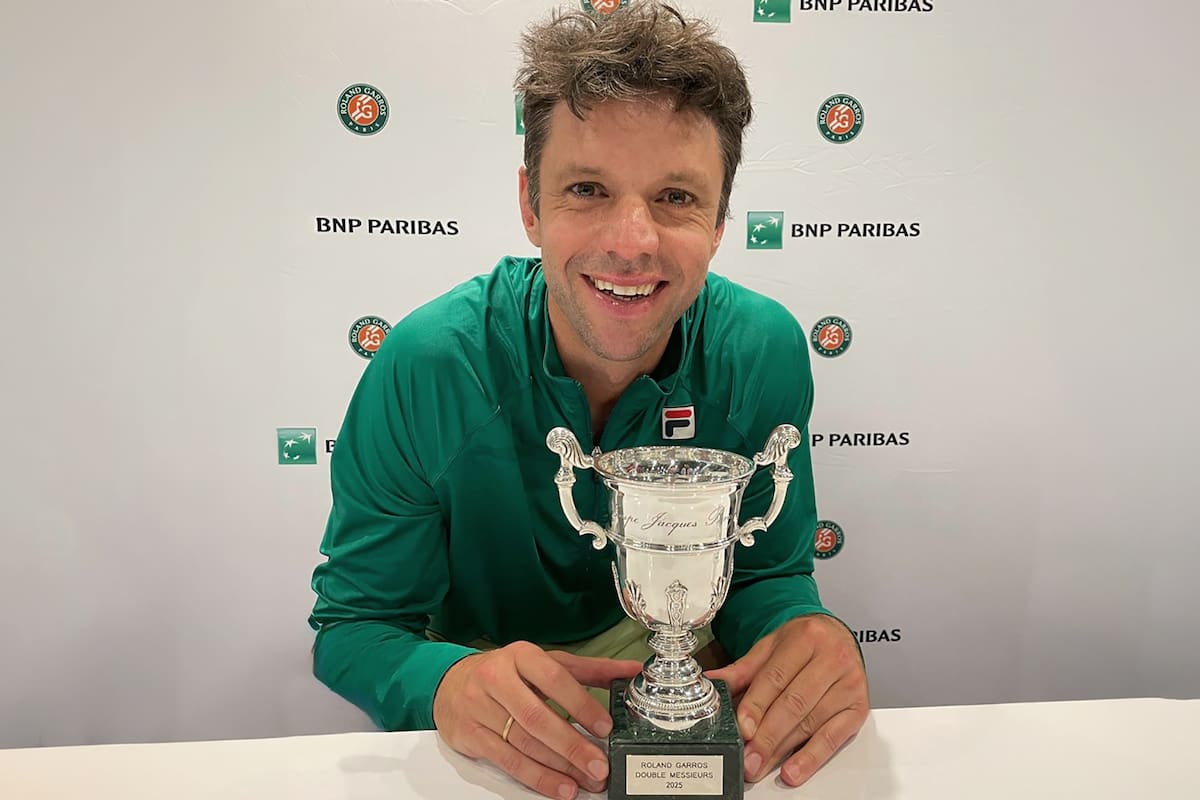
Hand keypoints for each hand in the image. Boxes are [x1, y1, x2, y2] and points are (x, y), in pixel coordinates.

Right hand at [433, 641, 642, 798]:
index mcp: (521, 656)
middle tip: (598, 765)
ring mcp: (480, 707)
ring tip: (585, 780)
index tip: (604, 727)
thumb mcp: (544, 663)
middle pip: (538, 717)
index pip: (554, 679)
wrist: (449, 683)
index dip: (581, 704)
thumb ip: (588, 670)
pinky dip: (536, 777)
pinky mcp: (471, 735)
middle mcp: (497, 679)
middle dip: (571, 745)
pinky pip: (507, 761)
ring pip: (524, 742)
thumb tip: (631, 671)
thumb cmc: (505, 672)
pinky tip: (560, 786)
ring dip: (558, 767)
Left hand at [706, 615, 867, 786]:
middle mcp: (832, 658)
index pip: (776, 676)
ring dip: (783, 750)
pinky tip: (794, 769)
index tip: (743, 728)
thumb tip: (712, 682)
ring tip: (762, 765)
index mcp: (806, 637)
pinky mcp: (859, 707)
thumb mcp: (770, 646)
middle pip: (794, 703)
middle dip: (768, 735)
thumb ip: (743, 669)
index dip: (757, 705)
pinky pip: (834, 737)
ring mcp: (849, 684)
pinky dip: (812, 757)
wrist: (836, 635)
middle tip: (749, 757)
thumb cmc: (802, 642)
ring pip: (811, 722)